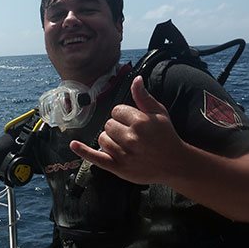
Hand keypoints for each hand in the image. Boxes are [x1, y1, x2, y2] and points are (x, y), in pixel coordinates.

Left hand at [69, 76, 184, 184]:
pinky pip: (97, 158)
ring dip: (110, 139)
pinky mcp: (119, 168)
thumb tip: (136, 79)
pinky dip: (83, 151)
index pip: (116, 110)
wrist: (175, 164)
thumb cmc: (167, 136)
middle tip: (131, 134)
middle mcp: (130, 138)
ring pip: (103, 139)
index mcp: (139, 122)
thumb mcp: (159, 113)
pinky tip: (73, 145)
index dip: (123, 115)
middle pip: (108, 124)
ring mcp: (124, 154)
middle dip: (117, 127)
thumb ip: (144, 97)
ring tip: (125, 144)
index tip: (133, 121)